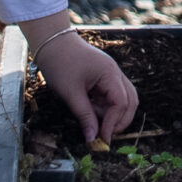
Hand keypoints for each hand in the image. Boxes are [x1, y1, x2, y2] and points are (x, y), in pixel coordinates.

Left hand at [23, 13, 138, 143]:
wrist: (51, 43)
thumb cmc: (60, 64)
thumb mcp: (70, 93)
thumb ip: (84, 116)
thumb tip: (92, 139)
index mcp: (110, 74)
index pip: (121, 103)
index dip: (112, 123)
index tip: (102, 139)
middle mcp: (115, 74)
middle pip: (130, 101)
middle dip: (120, 121)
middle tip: (105, 137)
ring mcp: (110, 75)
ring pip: (123, 99)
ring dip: (114, 115)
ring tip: (98, 126)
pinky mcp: (103, 78)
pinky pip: (111, 96)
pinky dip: (105, 108)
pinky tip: (92, 114)